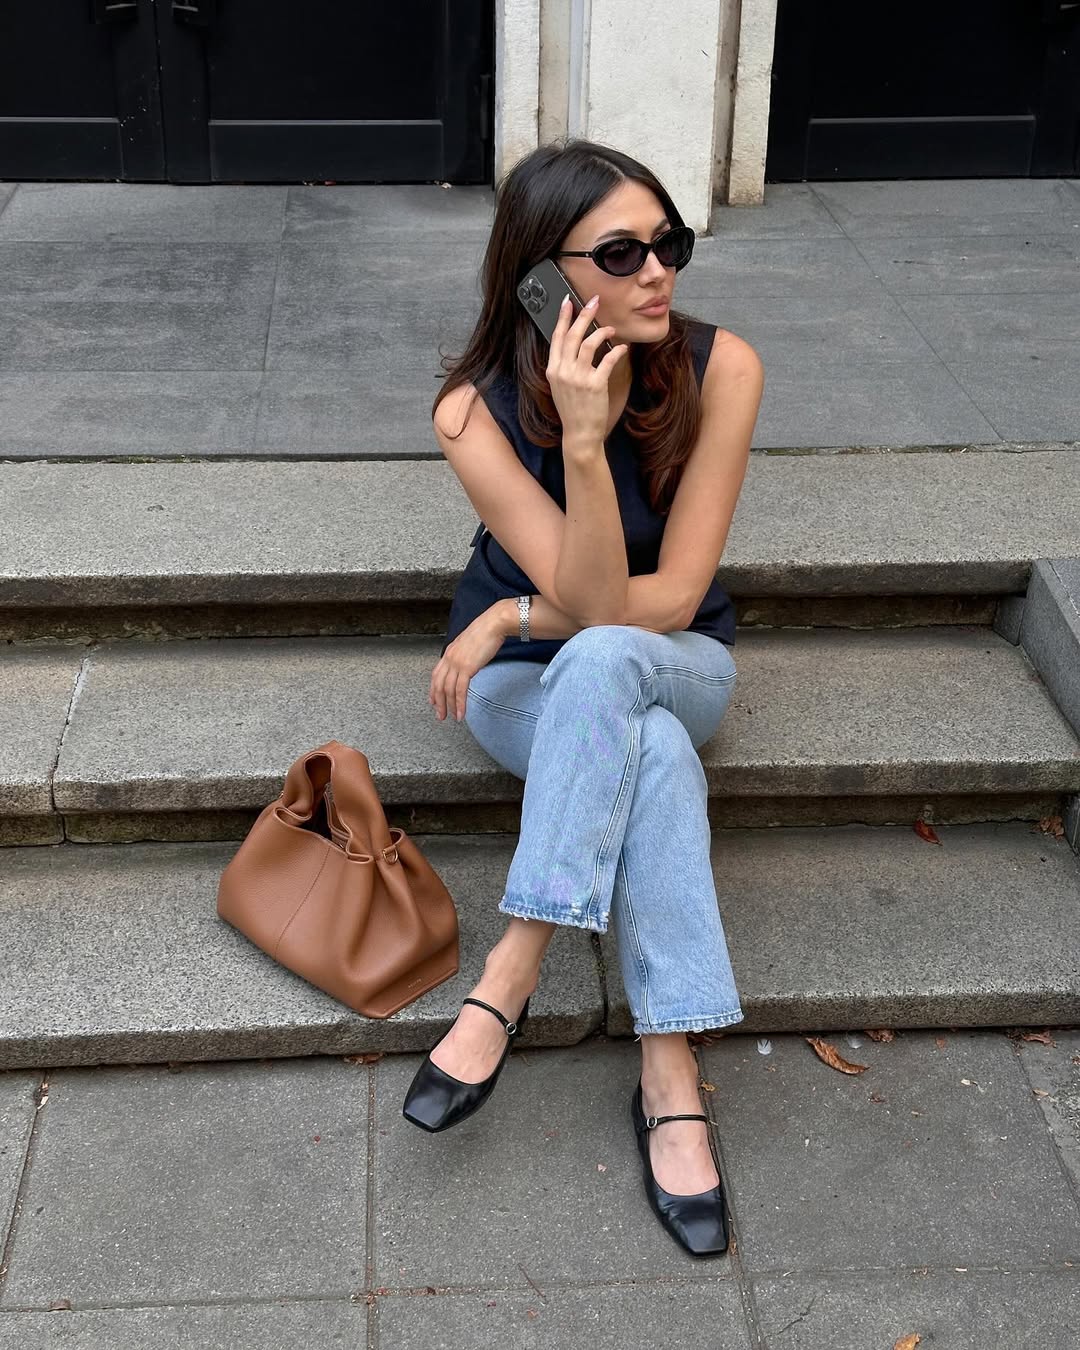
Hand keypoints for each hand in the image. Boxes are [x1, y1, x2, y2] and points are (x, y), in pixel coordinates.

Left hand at [430, 604, 508, 721]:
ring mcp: (456, 663)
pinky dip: (460, 703)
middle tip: (440, 715)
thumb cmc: (486, 631)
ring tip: (451, 717)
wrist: (494, 624)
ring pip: (447, 690)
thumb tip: (467, 664)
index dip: (433, 690)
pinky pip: (460, 690)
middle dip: (438, 702)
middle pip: (438, 685)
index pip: (436, 675)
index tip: (434, 701)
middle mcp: (449, 658)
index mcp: (449, 652)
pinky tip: (461, 712)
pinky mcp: (466, 668)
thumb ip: (464, 655)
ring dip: (448, 706)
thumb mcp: (469, 644)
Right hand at [547, 293, 627, 449]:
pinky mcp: (594, 385)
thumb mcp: (561, 387)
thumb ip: (564, 367)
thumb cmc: (573, 410)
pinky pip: (607, 360)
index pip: (556, 337)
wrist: (579, 434)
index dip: (562, 317)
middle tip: (593, 302)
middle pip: (572, 335)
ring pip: (588, 344)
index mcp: (553, 370)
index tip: (568, 301)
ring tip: (611, 329)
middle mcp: (563, 371)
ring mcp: (578, 378)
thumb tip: (575, 346)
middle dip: (583, 314)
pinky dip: (616, 351)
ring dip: (601, 332)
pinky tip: (622, 348)